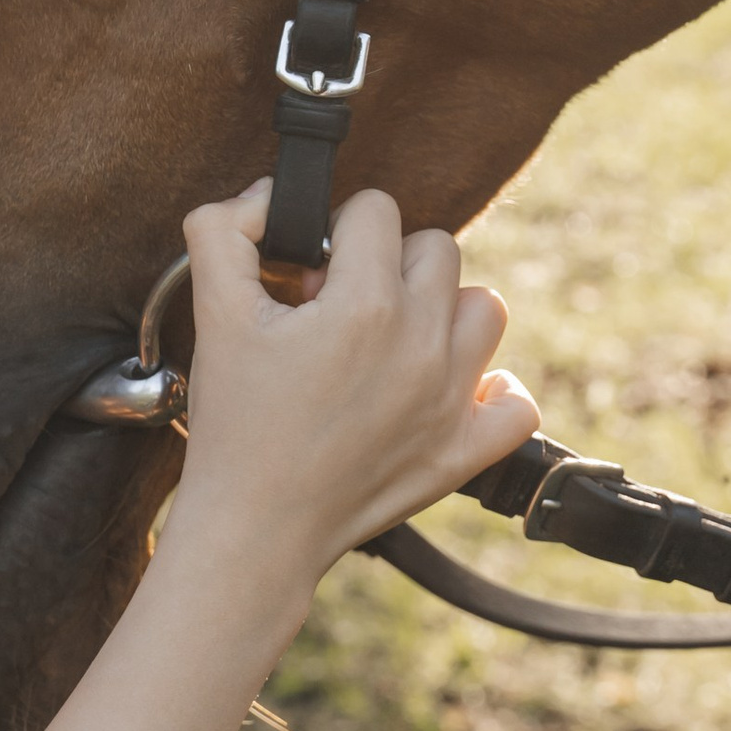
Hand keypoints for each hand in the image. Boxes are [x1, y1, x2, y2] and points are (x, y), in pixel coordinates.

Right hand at [168, 181, 535, 643]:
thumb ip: (224, 234)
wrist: (255, 528)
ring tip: (394, 339)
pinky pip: (517, 402)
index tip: (310, 276)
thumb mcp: (214, 314)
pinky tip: (444, 390)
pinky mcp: (464, 451)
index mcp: (366, 305)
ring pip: (486, 309)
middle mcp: (422, 345)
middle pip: (437, 248)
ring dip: (443, 310)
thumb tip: (265, 201)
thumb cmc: (234, 424)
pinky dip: (492, 390)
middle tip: (341, 308)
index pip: (376, 210)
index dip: (334, 230)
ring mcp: (452, 400)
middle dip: (388, 263)